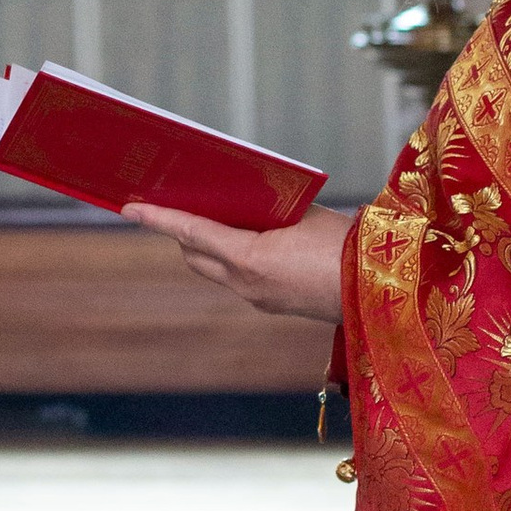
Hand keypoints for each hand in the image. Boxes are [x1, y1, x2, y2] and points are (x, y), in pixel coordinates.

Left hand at [123, 201, 352, 323]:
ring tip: (215, 218)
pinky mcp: (273, 306)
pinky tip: (249, 240)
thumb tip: (243, 205)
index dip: (158, 217)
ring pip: (215, 270)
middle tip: (179, 203)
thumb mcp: (303, 216)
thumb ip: (266, 211)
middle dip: (182, 232)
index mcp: (249, 258)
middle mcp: (245, 284)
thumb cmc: (347, 244)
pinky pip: (240, 279)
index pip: (191, 232)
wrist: (382, 290)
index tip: (129, 207)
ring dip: (209, 247)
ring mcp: (257, 299)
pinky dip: (234, 259)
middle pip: (195, 256)